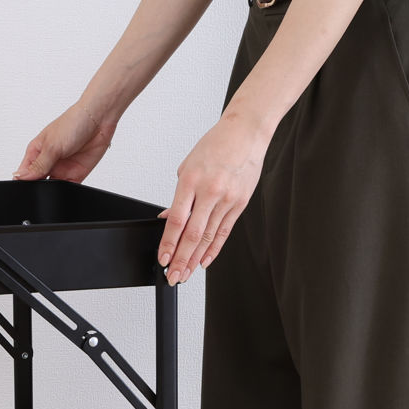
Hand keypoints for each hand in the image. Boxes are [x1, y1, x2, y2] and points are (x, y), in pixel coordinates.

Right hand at [13, 101, 115, 182]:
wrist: (99, 119)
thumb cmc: (73, 122)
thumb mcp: (51, 145)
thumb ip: (38, 165)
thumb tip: (20, 177)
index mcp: (36, 152)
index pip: (23, 173)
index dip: (22, 181)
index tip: (24, 187)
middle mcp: (47, 161)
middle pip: (36, 182)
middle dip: (37, 188)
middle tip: (40, 187)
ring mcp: (61, 168)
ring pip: (52, 188)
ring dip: (52, 191)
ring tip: (55, 184)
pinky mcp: (75, 175)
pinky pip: (68, 189)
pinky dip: (67, 192)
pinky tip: (66, 188)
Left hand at [157, 113, 268, 282]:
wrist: (246, 132)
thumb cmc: (215, 146)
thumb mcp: (188, 167)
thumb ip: (178, 197)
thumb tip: (167, 220)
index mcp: (191, 181)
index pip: (177, 221)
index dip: (168, 244)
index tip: (163, 259)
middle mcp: (210, 192)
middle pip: (193, 235)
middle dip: (181, 260)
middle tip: (173, 276)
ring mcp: (227, 199)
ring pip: (209, 237)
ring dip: (195, 259)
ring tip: (186, 274)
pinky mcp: (240, 204)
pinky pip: (224, 232)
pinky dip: (214, 249)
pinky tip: (204, 261)